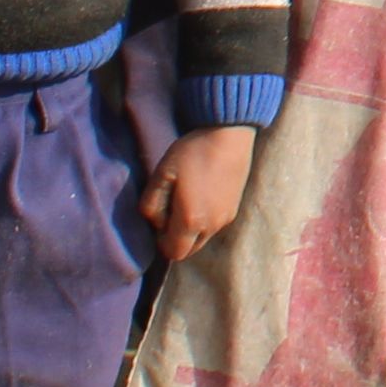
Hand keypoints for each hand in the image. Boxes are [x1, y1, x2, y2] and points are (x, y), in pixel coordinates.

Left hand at [143, 121, 255, 260]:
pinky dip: (205, 220)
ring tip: (187, 200)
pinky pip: (214, 226)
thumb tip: (155, 222)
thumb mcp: (161, 175)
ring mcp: (225, 218)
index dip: (161, 241)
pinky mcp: (234, 208)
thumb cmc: (192, 153)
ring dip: (191, 230)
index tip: (160, 219)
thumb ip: (151, 204)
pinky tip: (202, 194)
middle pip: (189, 250)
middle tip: (171, 212)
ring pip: (202, 238)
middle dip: (176, 239)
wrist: (229, 134)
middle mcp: (211, 226)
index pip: (172, 252)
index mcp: (190, 221)